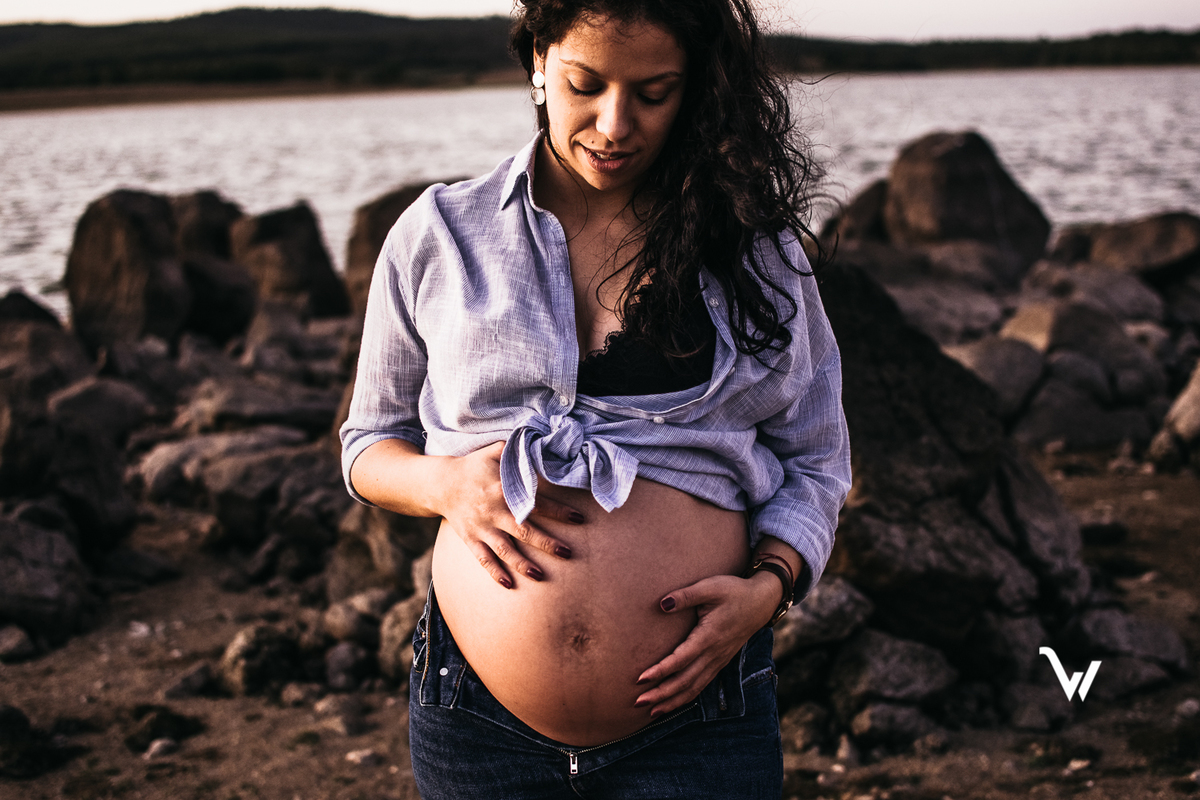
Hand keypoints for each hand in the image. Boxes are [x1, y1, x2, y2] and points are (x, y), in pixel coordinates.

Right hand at [440, 442, 583, 588]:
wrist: (441, 484)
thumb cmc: (474, 466)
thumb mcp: (495, 451)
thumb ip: (518, 450)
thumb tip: (545, 445)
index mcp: (502, 490)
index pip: (535, 502)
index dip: (558, 511)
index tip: (579, 518)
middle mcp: (493, 511)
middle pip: (524, 531)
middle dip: (546, 543)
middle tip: (567, 553)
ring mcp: (481, 528)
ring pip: (504, 550)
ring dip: (522, 563)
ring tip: (540, 575)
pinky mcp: (470, 539)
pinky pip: (483, 559)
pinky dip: (494, 572)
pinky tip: (508, 584)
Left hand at [633, 573, 778, 715]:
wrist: (760, 602)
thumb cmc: (733, 591)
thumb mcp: (710, 587)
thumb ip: (685, 596)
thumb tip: (662, 604)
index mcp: (709, 636)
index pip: (681, 659)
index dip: (661, 670)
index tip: (641, 679)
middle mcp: (714, 654)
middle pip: (685, 681)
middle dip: (661, 694)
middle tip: (638, 702)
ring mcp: (718, 661)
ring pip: (694, 688)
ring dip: (672, 701)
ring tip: (651, 712)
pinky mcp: (719, 662)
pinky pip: (701, 685)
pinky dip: (686, 698)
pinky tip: (673, 703)